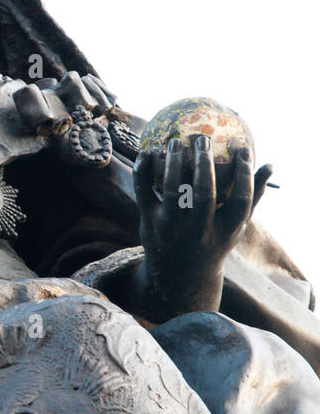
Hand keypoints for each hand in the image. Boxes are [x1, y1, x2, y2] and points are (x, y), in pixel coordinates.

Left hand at [133, 135, 272, 319]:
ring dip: (173, 162)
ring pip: (172, 191)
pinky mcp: (150, 223)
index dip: (244, 174)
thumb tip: (270, 165)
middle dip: (205, 164)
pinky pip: (143, 193)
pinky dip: (143, 171)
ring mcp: (172, 228)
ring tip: (175, 141)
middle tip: (203, 138)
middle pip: (204, 195)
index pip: (240, 201)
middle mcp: (199, 231)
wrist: (179, 276)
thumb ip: (253, 196)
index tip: (242, 149)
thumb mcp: (235, 226)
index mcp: (225, 231)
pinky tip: (146, 152)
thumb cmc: (213, 241)